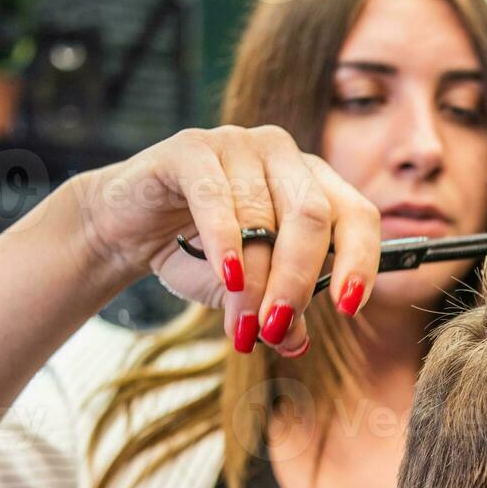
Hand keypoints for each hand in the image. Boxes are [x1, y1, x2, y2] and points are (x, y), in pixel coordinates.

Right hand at [73, 125, 381, 353]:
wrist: (125, 229)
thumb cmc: (199, 255)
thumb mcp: (247, 293)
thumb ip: (278, 314)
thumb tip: (297, 343)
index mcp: (314, 185)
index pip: (358, 215)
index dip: (360, 260)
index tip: (348, 308)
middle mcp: (284, 157)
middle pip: (313, 217)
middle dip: (298, 282)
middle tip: (277, 329)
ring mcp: (239, 144)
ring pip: (263, 215)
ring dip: (253, 280)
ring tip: (239, 325)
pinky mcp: (191, 148)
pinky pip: (216, 196)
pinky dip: (226, 242)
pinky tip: (228, 277)